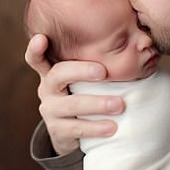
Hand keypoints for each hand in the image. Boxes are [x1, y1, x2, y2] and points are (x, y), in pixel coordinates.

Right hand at [25, 34, 124, 154]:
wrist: (72, 131)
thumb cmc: (84, 93)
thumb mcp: (82, 77)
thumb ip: (94, 60)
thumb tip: (133, 41)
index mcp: (52, 71)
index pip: (37, 58)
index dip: (35, 48)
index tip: (41, 38)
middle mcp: (47, 89)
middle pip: (58, 75)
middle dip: (81, 71)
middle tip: (104, 71)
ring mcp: (50, 110)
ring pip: (71, 104)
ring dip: (97, 103)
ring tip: (119, 105)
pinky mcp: (58, 130)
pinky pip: (77, 128)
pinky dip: (96, 127)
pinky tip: (113, 127)